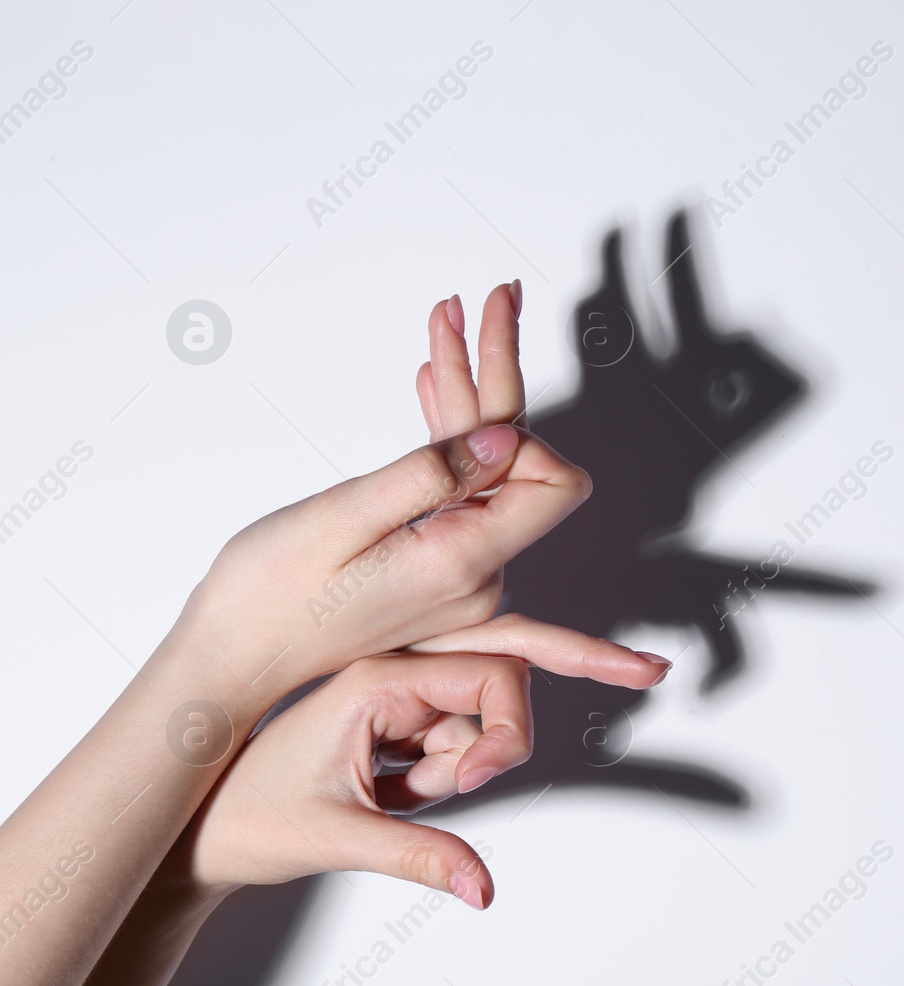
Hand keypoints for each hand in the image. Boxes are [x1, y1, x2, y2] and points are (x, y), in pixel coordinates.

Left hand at [167, 616, 664, 907]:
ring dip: (445, 776)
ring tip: (382, 801)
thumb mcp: (340, 840)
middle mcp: (391, 673)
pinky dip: (430, 780)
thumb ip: (422, 857)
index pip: (492, 673)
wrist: (201, 831)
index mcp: (377, 679)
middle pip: (491, 689)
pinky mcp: (392, 720)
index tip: (474, 780)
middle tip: (421, 791)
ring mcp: (393, 696)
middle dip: (482, 748)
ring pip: (470, 729)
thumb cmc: (247, 819)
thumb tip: (483, 887)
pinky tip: (383, 796)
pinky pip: (447, 744)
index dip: (505, 729)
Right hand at [172, 284, 607, 717]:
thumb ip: (429, 477)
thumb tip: (505, 438)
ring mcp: (459, 573)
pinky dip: (446, 436)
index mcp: (463, 561)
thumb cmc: (268, 592)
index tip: (476, 365)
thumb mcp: (341, 520)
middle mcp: (477, 573)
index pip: (552, 483)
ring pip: (485, 470)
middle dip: (498, 374)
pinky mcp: (436, 565)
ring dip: (465, 394)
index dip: (524, 424)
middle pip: (517, 463)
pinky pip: (458, 493)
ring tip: (446, 316)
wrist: (232, 653)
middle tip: (492, 294)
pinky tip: (429, 382)